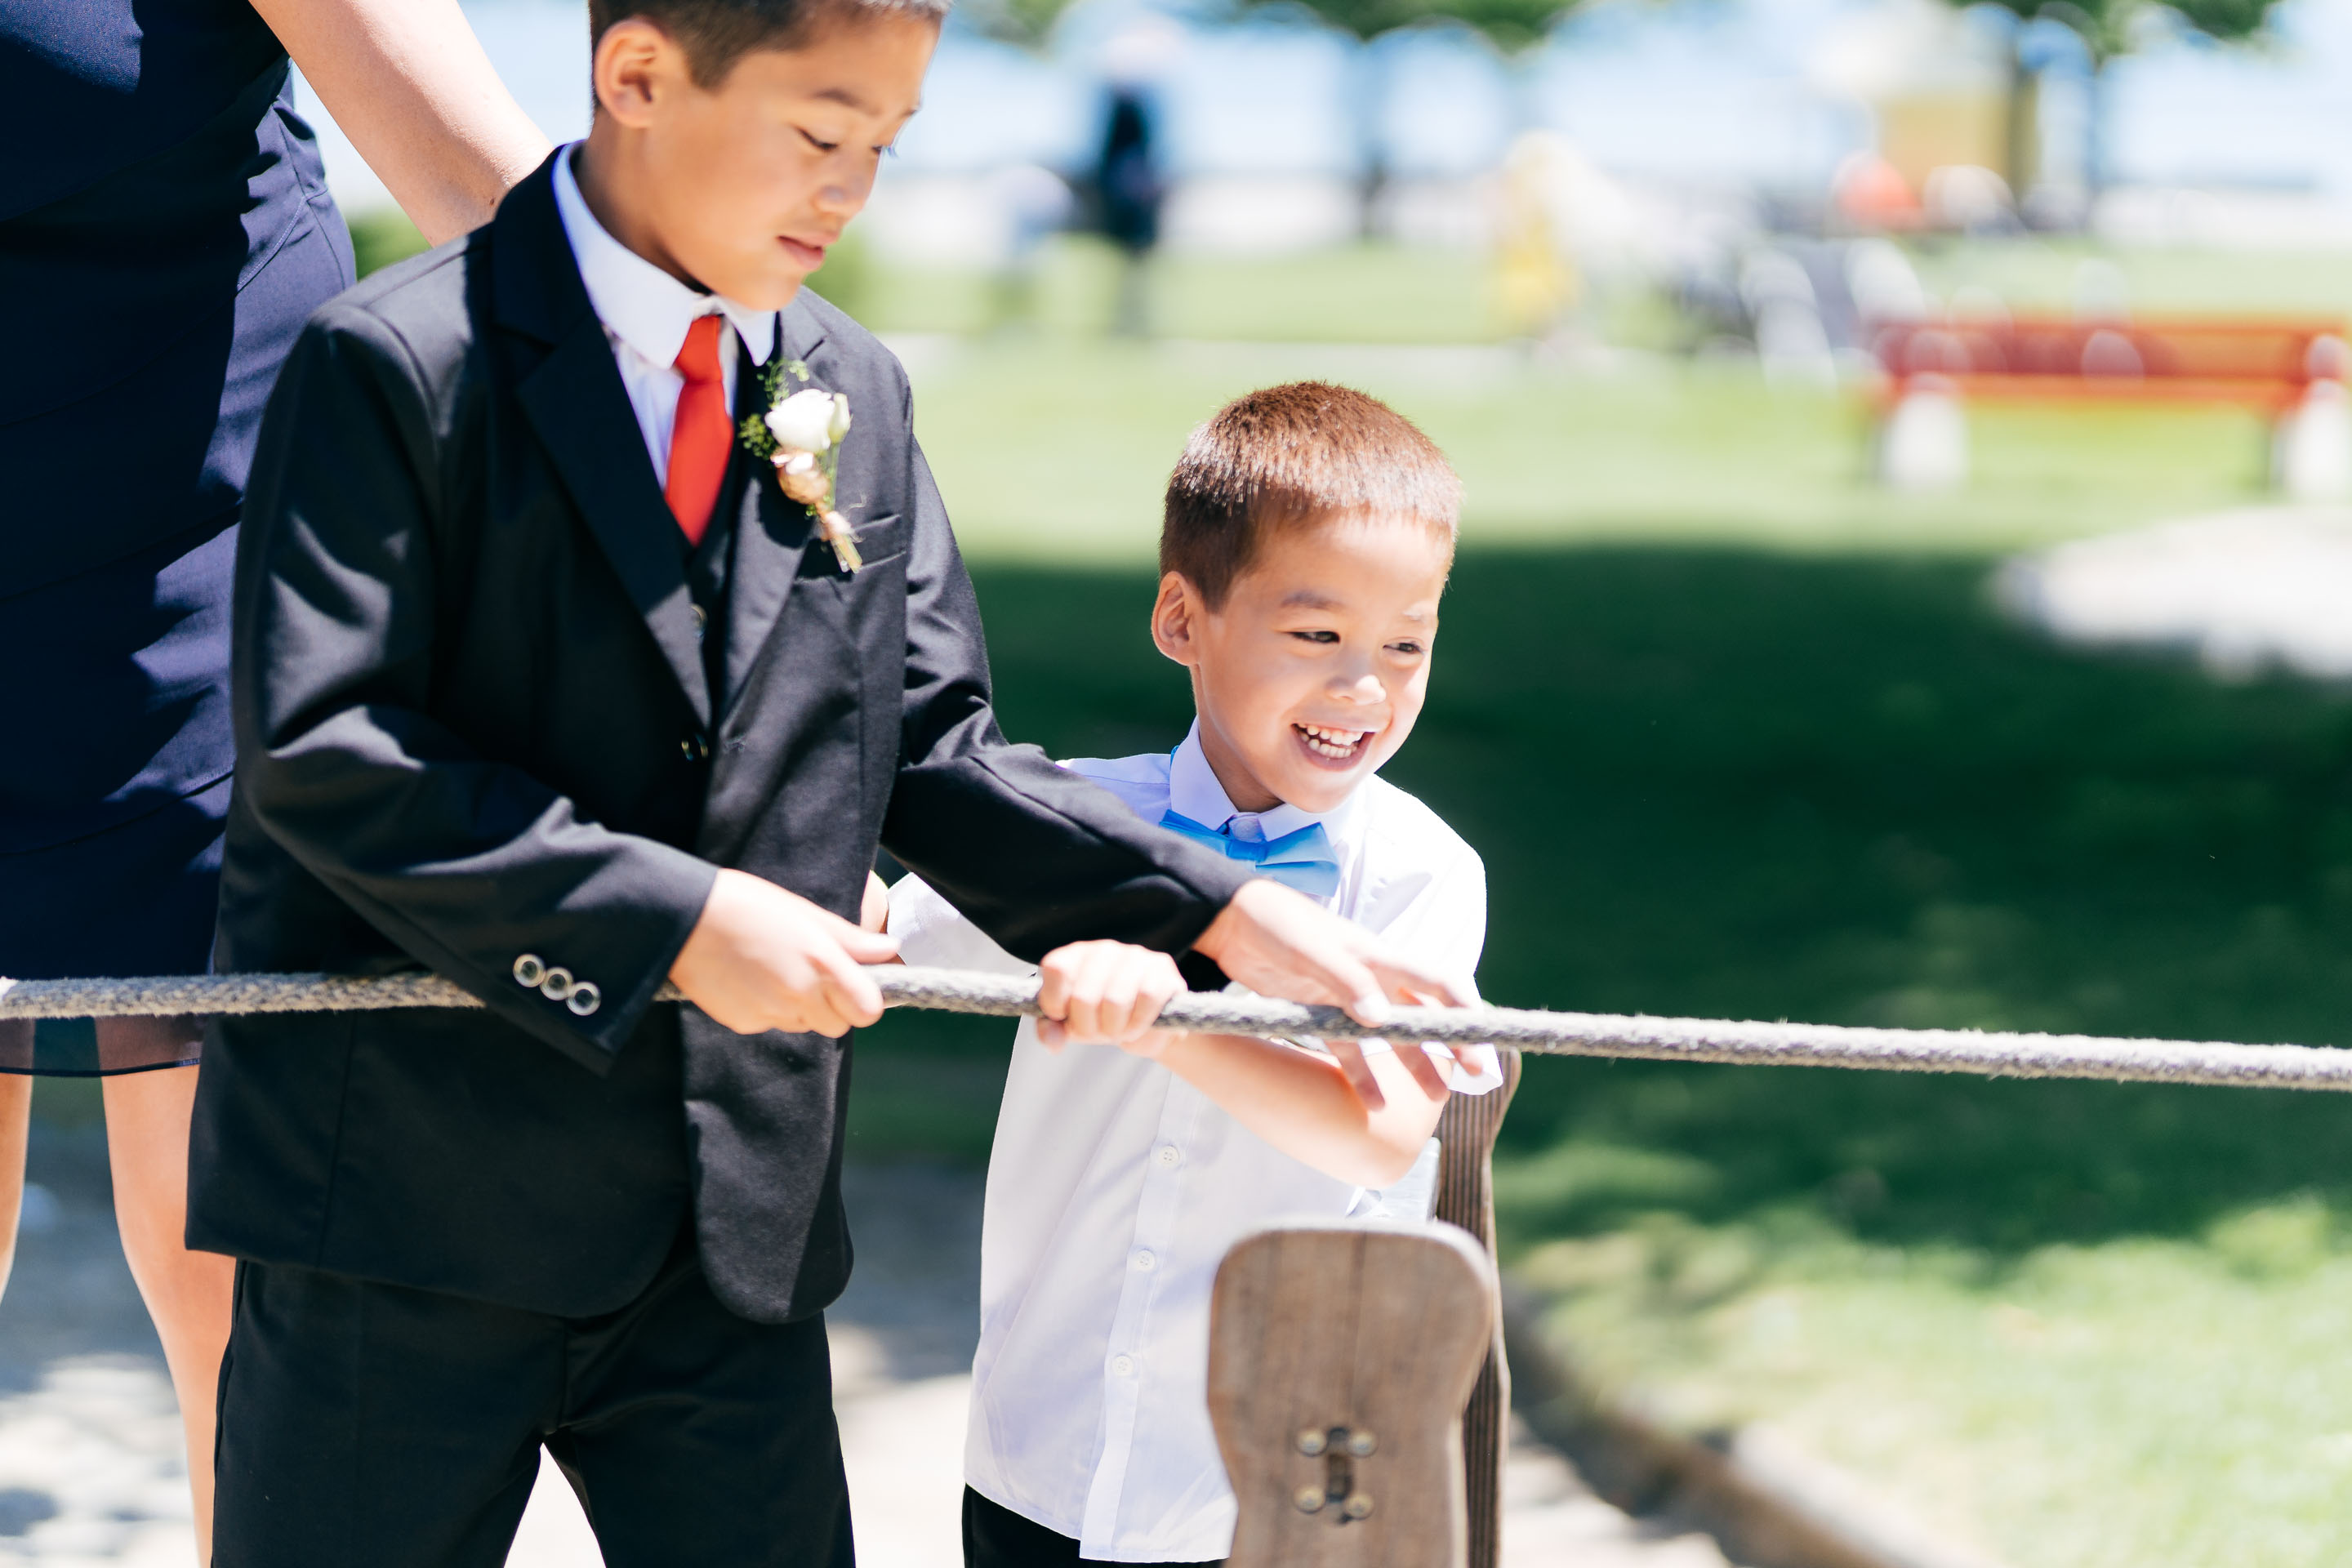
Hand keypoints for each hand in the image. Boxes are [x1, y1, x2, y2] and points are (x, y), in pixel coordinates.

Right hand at [669, 869, 898, 1036]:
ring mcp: (770, 1013)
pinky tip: (749, 979)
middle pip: (837, 1024)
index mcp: (822, 963)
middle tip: (810, 972)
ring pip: (803, 1025)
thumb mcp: (805, 913)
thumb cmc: (748, 904)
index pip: (868, 1010)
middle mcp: (800, 994)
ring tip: (773, 969)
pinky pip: (770, 1024)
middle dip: (831, 1006)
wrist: (683, 917)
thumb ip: (851, 939)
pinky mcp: (743, 1023)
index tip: (852, 984)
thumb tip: (889, 949)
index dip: (863, 1001)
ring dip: (799, 1007)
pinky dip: (767, 1009)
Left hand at [1034, 941, 1183, 1050]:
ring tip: (1118, 1030)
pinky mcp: (1162, 969)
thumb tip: (1053, 1041)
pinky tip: (1136, 1026)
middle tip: (1097, 1031)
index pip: (1057, 969)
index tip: (1064, 1015)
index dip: (1056, 1001)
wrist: (1145, 1028)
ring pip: (1115, 1001)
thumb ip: (1051, 1030)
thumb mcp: (1070, 1025)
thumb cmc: (1101, 1020)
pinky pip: (1146, 1000)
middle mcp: (1104, 949)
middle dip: (1088, 1027)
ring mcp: (1135, 956)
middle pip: (1084, 996)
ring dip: (1114, 1029)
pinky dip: (1138, 1024)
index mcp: (1075, 955)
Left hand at [1193, 879, 1470, 1108]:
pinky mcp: (1320, 1015)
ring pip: (1392, 1037)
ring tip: (1436, 1097)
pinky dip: (1363, 1075)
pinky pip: (1349, 1050)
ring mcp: (1347, 999)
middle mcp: (1372, 978)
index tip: (1483, 1038)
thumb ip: (1347, 981)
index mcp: (1379, 956)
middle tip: (1476, 1074)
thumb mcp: (1312, 949)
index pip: (1437, 980)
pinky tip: (1373, 1103)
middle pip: (1424, 1012)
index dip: (1465, 1006)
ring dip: (1415, 1064)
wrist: (1231, 922)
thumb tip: (1381, 1020)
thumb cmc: (1278, 923)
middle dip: (1452, 1040)